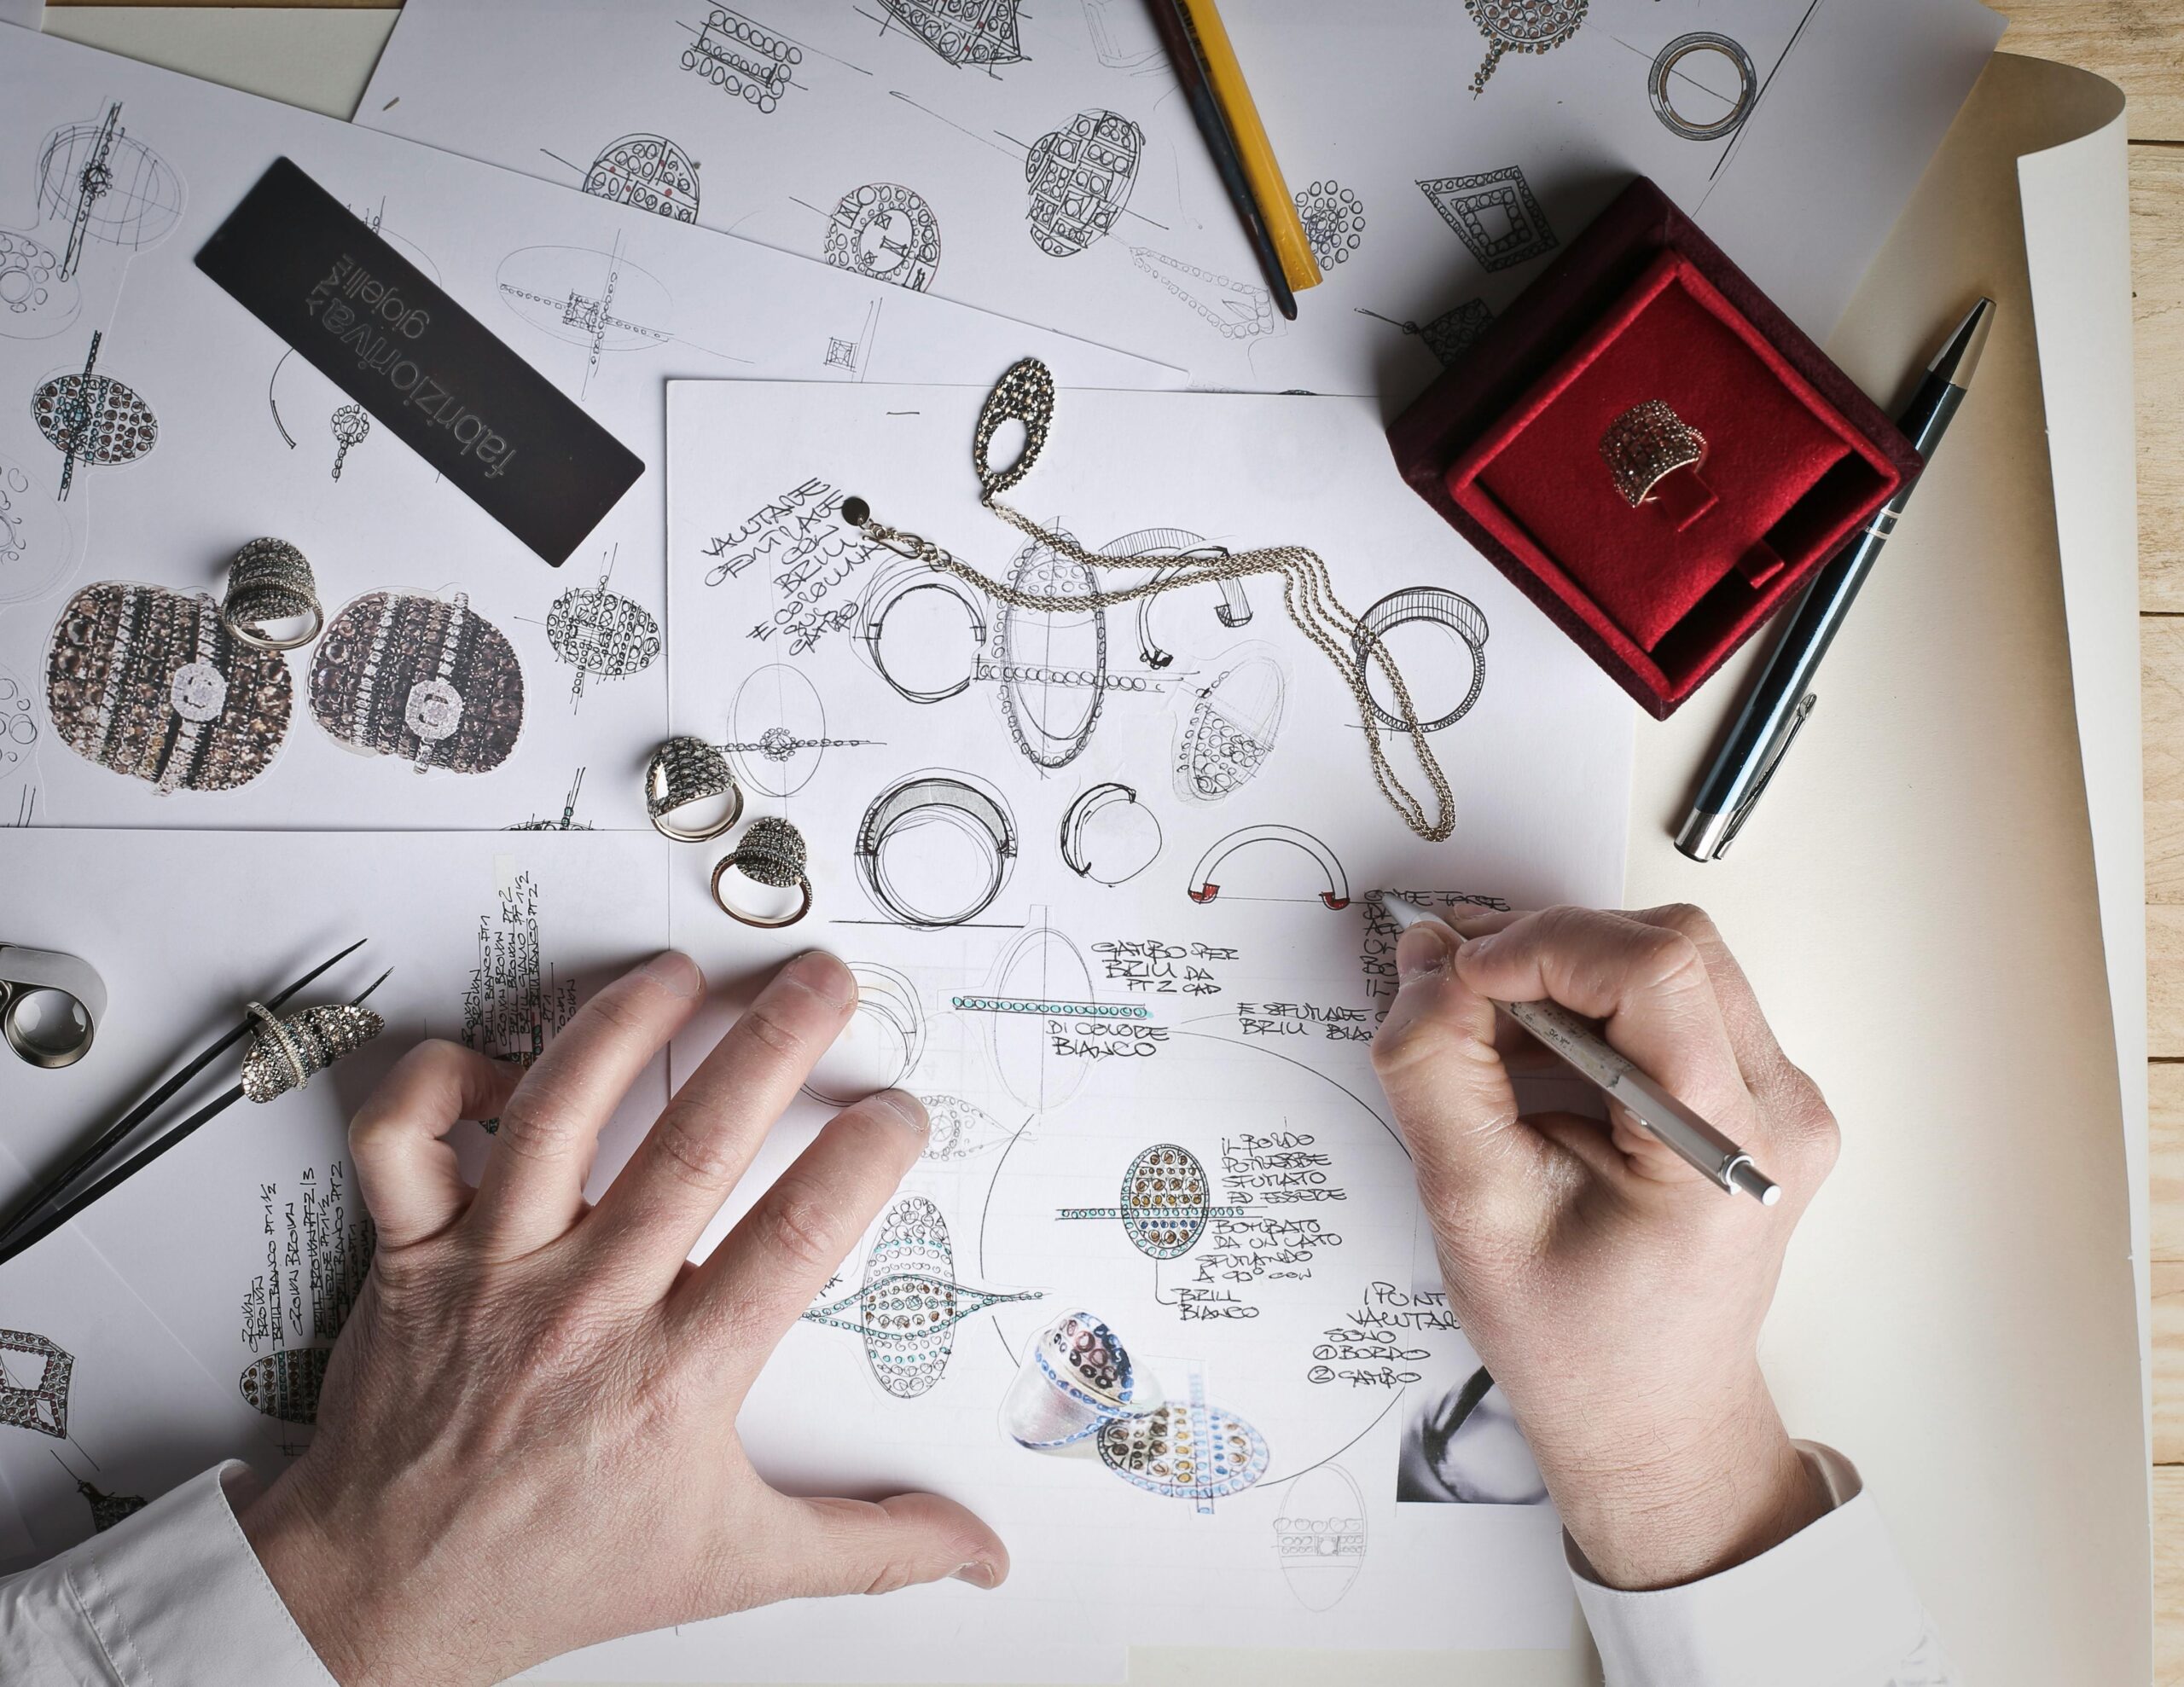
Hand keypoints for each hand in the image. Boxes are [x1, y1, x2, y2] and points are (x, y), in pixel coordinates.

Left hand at [238, 950, 1005, 1686]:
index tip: (897, 1112)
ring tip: (681, 975)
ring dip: (623, 1026)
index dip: (861, 1159)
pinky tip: (506, 1062)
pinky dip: (439, 1079)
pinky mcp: (411, 1256)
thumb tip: (974, 1548)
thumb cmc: (560, 1565)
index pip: (796, 1238)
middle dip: (773, 1044)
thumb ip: (868, 1546)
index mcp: (676, 1375)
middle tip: (823, 981)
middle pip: (696, 1145)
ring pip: (556, 1114)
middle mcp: (586, 1307)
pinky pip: (403, 1138)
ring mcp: (492, 1270)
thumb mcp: (735, 1563)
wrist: (393, 1595)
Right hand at [1371, 904, 1837, 1590]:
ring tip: (1490, 1027)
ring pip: (1671, 960)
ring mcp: (1779, 1102)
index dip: (1544, 946)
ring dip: (1567, 970)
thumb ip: (1439, 1075)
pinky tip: (1535, 1052)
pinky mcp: (1754, 1096)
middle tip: (1459, 986)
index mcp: (1728, 1152)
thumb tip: (1426, 966)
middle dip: (1549, 947)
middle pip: (1670, 946)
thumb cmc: (1579, 1344)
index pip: (1656, 972)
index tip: (1462, 973)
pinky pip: (1675, 1000)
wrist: (1651, 1417)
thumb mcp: (1476, 1209)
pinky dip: (1591, 1001)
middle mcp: (1780, 1114)